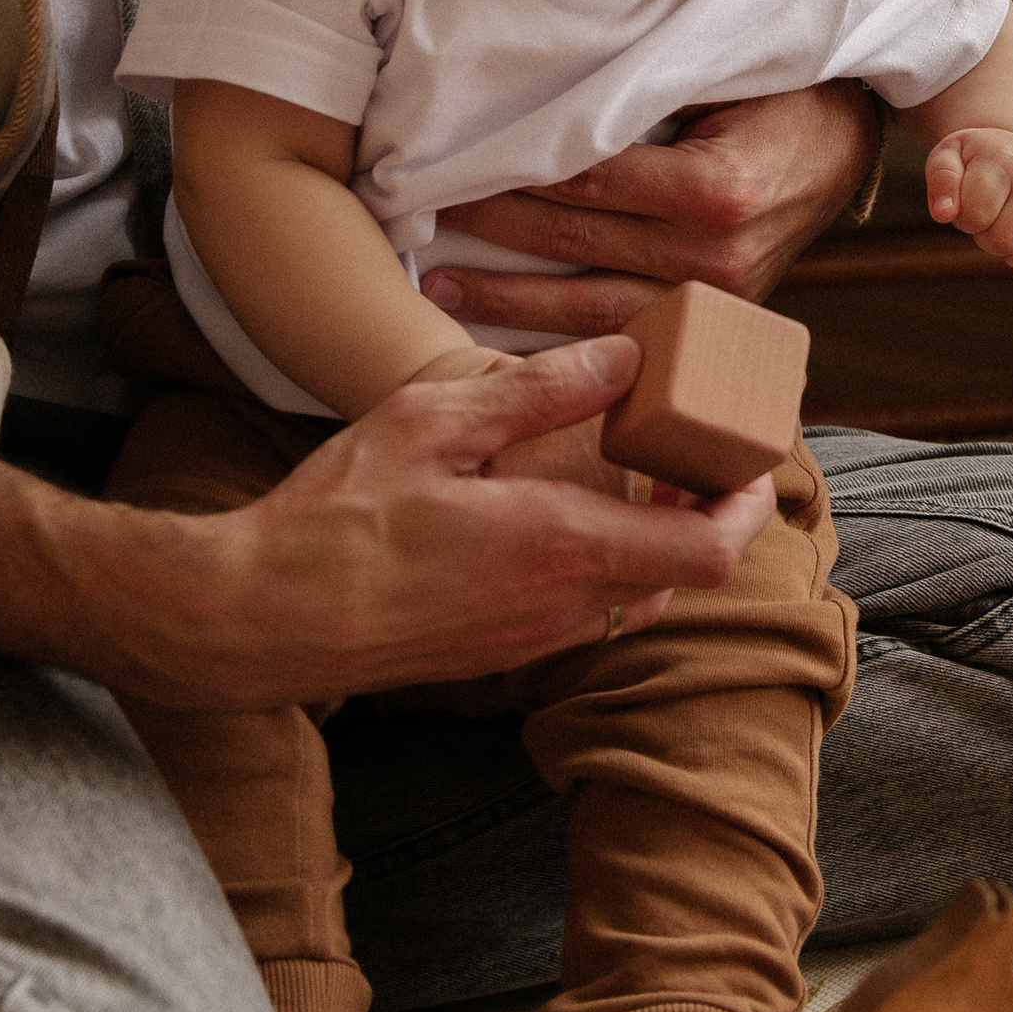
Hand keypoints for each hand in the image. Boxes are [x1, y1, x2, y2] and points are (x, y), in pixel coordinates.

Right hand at [184, 342, 776, 701]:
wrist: (260, 619)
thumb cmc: (335, 518)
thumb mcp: (434, 424)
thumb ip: (538, 391)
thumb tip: (624, 356)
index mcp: (561, 547)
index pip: (708, 548)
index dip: (748, 508)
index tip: (752, 464)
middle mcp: (562, 607)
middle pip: (685, 574)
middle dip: (707, 515)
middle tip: (696, 454)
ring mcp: (530, 640)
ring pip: (636, 596)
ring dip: (654, 542)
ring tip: (636, 476)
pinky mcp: (497, 655)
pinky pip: (583, 613)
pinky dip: (603, 567)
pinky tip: (562, 519)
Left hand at [422, 81, 880, 337]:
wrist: (848, 144)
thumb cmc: (780, 94)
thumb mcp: (721, 72)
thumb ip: (643, 86)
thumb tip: (543, 83)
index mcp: (714, 191)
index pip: (586, 180)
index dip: (513, 172)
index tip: (450, 160)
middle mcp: (714, 258)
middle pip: (576, 244)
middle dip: (491, 232)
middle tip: (418, 214)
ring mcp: (716, 300)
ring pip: (591, 309)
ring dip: (509, 302)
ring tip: (438, 289)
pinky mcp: (713, 320)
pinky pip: (625, 331)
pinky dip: (561, 331)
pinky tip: (506, 328)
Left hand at [925, 128, 1012, 283]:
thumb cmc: (976, 162)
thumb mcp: (949, 156)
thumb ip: (942, 179)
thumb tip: (944, 214)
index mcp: (1007, 161)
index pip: (977, 213)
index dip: (965, 218)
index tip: (969, 204)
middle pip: (1007, 240)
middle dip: (987, 240)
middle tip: (990, 221)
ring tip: (1011, 238)